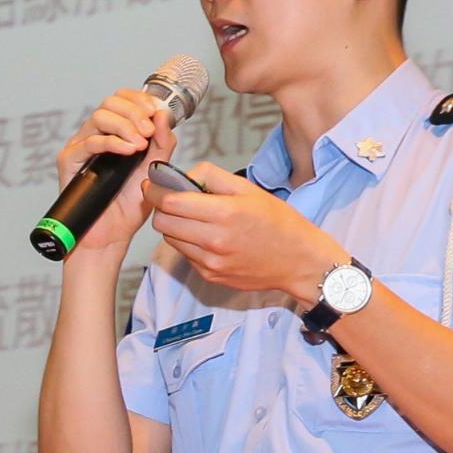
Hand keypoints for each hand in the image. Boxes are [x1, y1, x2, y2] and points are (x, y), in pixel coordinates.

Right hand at [56, 88, 176, 253]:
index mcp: (116, 132)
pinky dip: (112, 142)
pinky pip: (88, 142)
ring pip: (99, 117)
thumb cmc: (131, 204)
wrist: (113, 233)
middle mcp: (97, 135)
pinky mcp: (70, 162)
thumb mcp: (156, 169)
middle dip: (135, 112)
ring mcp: (82, 146)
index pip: (122, 99)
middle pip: (110, 103)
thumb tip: (163, 114)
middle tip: (149, 131)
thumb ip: (163, 142)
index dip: (139, 99)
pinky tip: (129, 151)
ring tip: (140, 145)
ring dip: (125, 126)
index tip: (156, 110)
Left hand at [142, 162, 347, 301]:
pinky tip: (208, 237)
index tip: (153, 184)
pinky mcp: (210, 276)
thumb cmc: (280, 224)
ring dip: (175, 226)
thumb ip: (212, 176)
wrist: (299, 261)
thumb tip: (185, 176)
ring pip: (170, 239)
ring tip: (194, 219)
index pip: (170, 201)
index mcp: (224, 213)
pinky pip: (186, 255)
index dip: (155, 190)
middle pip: (162, 222)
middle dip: (162, 208)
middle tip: (173, 200)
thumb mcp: (250, 188)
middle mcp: (213, 240)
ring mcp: (210, 262)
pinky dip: (189, 243)